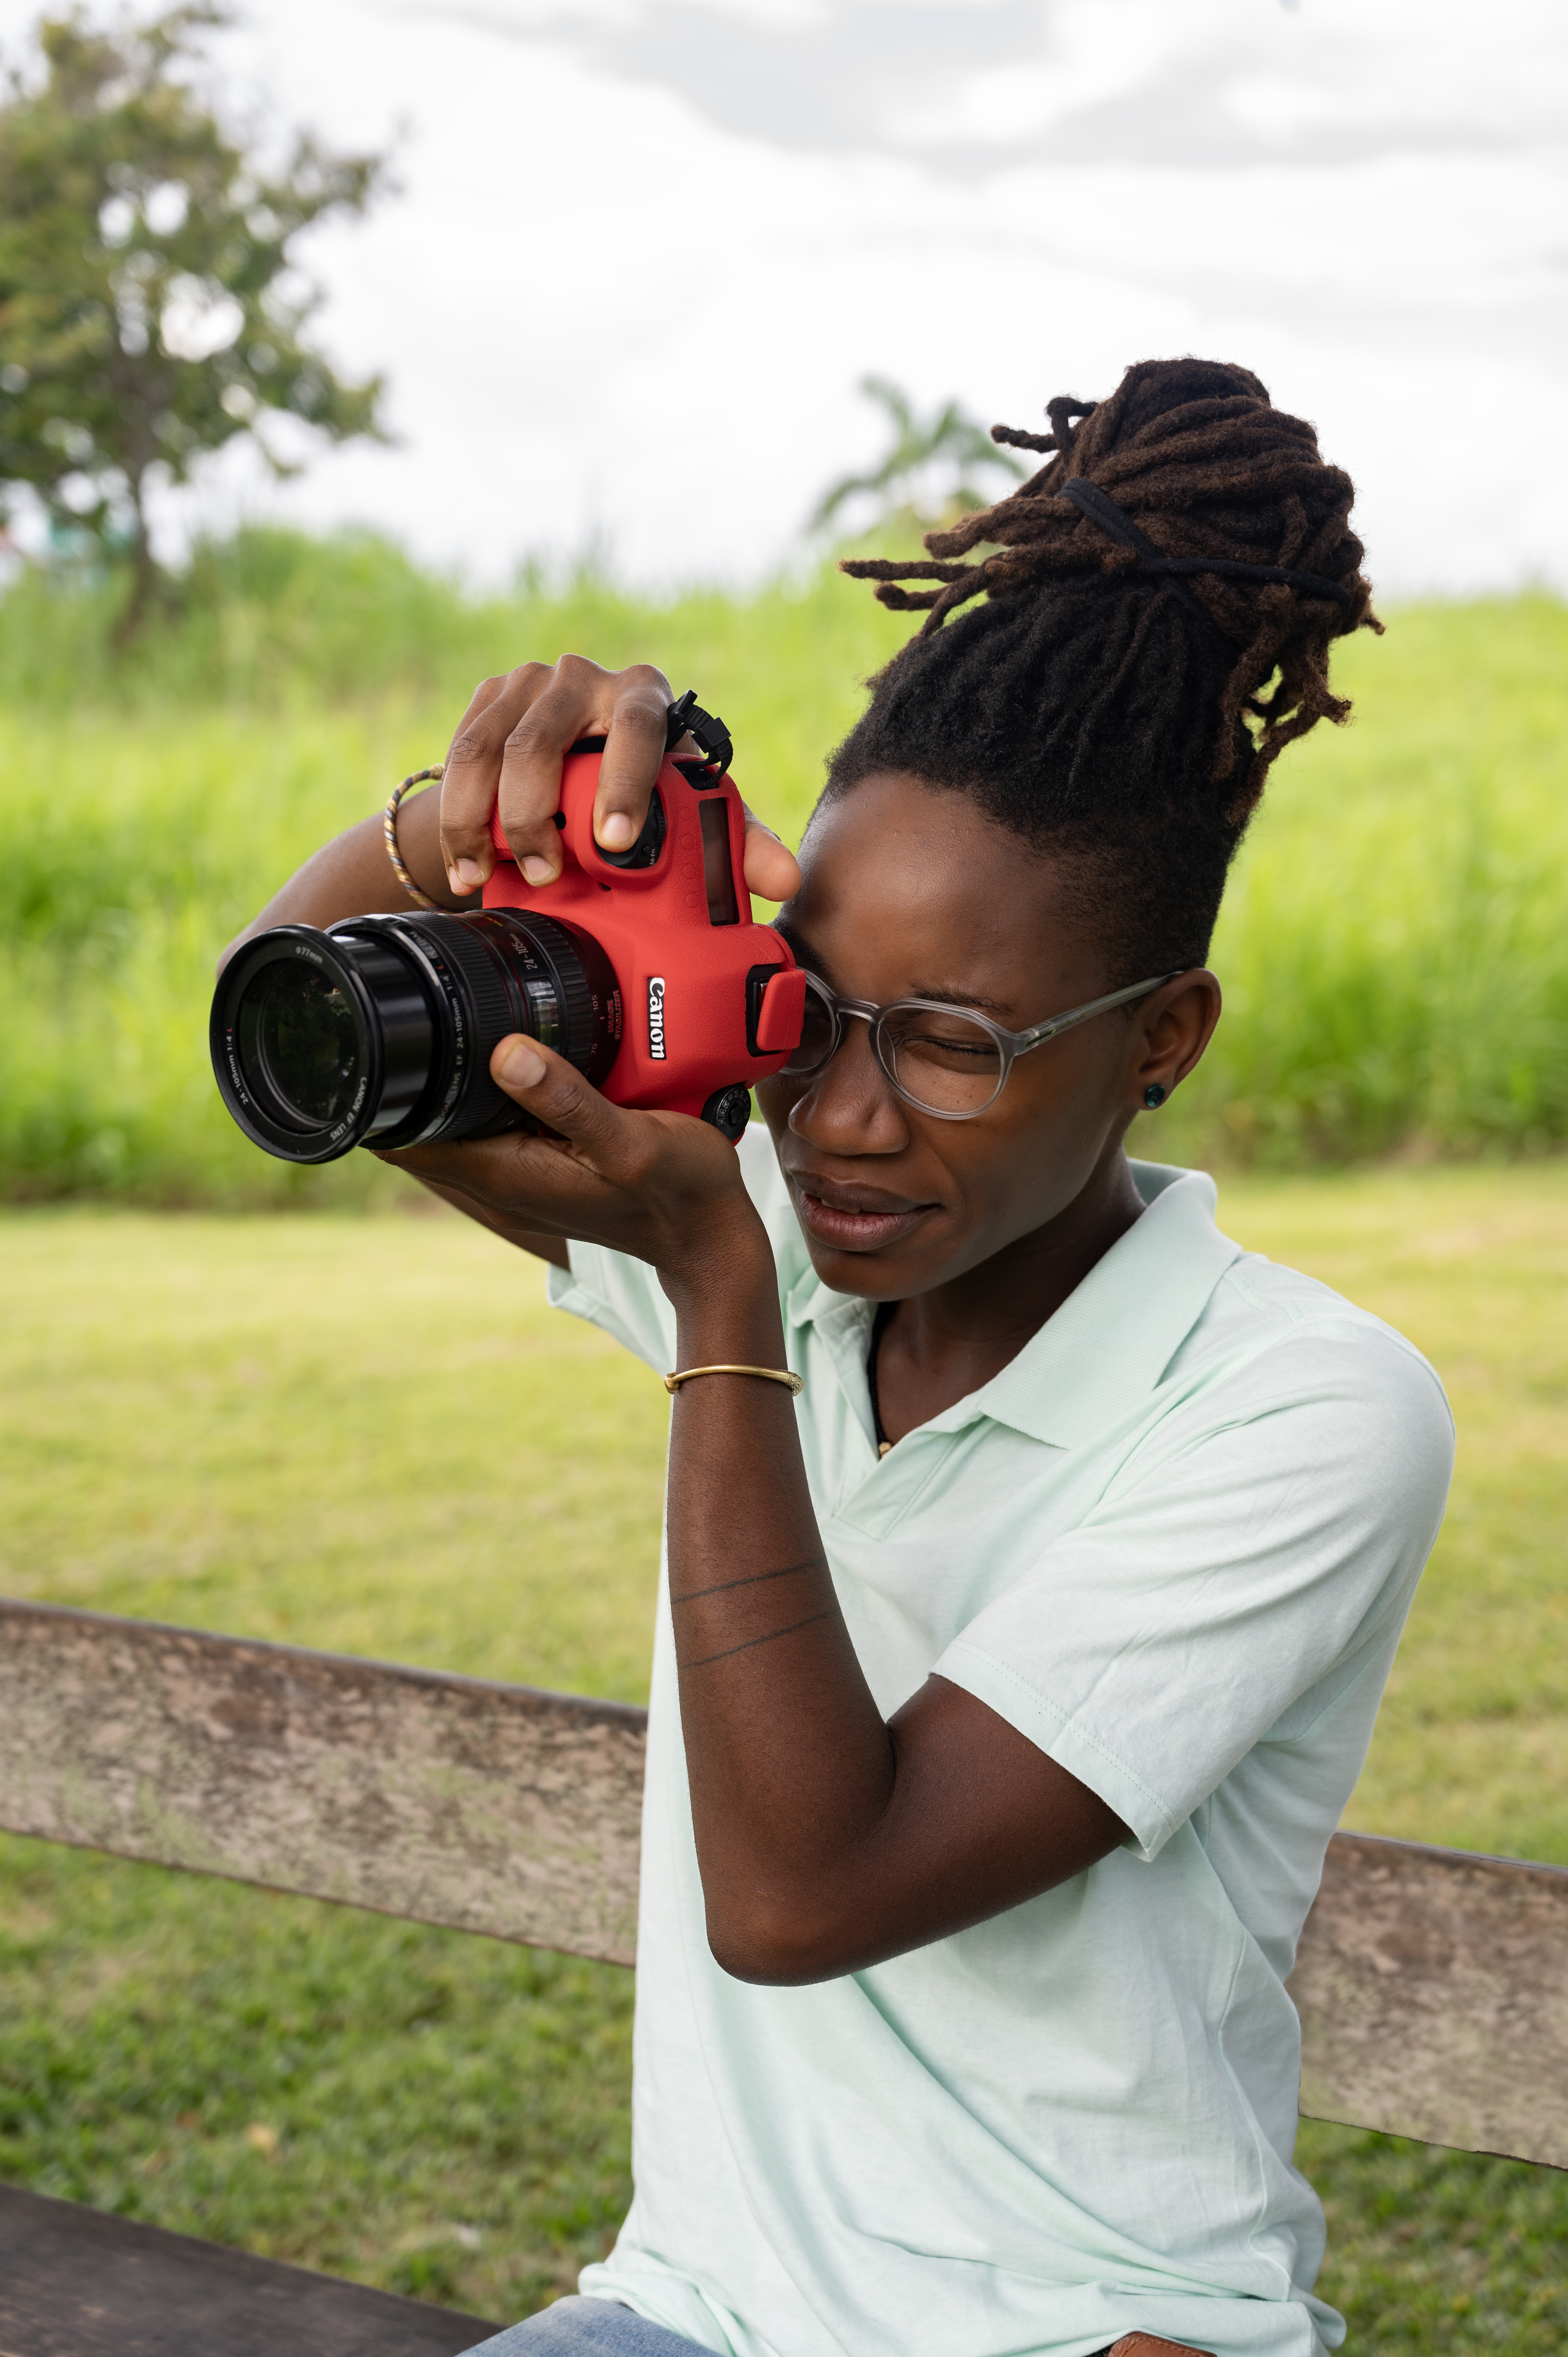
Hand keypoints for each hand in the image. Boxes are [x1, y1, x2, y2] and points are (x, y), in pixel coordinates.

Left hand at [378, 1032, 770, 1293]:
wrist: (712, 1238)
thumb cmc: (680, 1193)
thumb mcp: (631, 1142)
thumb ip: (568, 1100)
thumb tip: (504, 1052)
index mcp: (504, 1173)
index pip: (403, 1139)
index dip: (381, 1091)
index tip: (381, 1035)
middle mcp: (499, 1179)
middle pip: (417, 1126)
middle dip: (406, 1077)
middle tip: (414, 1010)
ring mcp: (517, 1175)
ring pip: (451, 1122)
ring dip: (445, 1082)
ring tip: (451, 1022)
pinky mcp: (540, 1165)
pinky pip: (488, 1124)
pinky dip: (484, 1093)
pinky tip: (509, 1056)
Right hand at [437, 654, 802, 904]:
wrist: (576, 762)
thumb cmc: (644, 786)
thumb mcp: (689, 810)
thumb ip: (736, 840)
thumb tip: (785, 881)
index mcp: (645, 697)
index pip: (638, 728)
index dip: (624, 783)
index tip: (614, 842)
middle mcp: (585, 679)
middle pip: (543, 741)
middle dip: (536, 815)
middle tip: (547, 875)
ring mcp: (529, 684)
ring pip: (489, 751)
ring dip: (484, 822)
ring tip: (490, 876)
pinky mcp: (485, 700)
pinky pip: (457, 758)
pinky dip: (457, 819)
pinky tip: (465, 866)